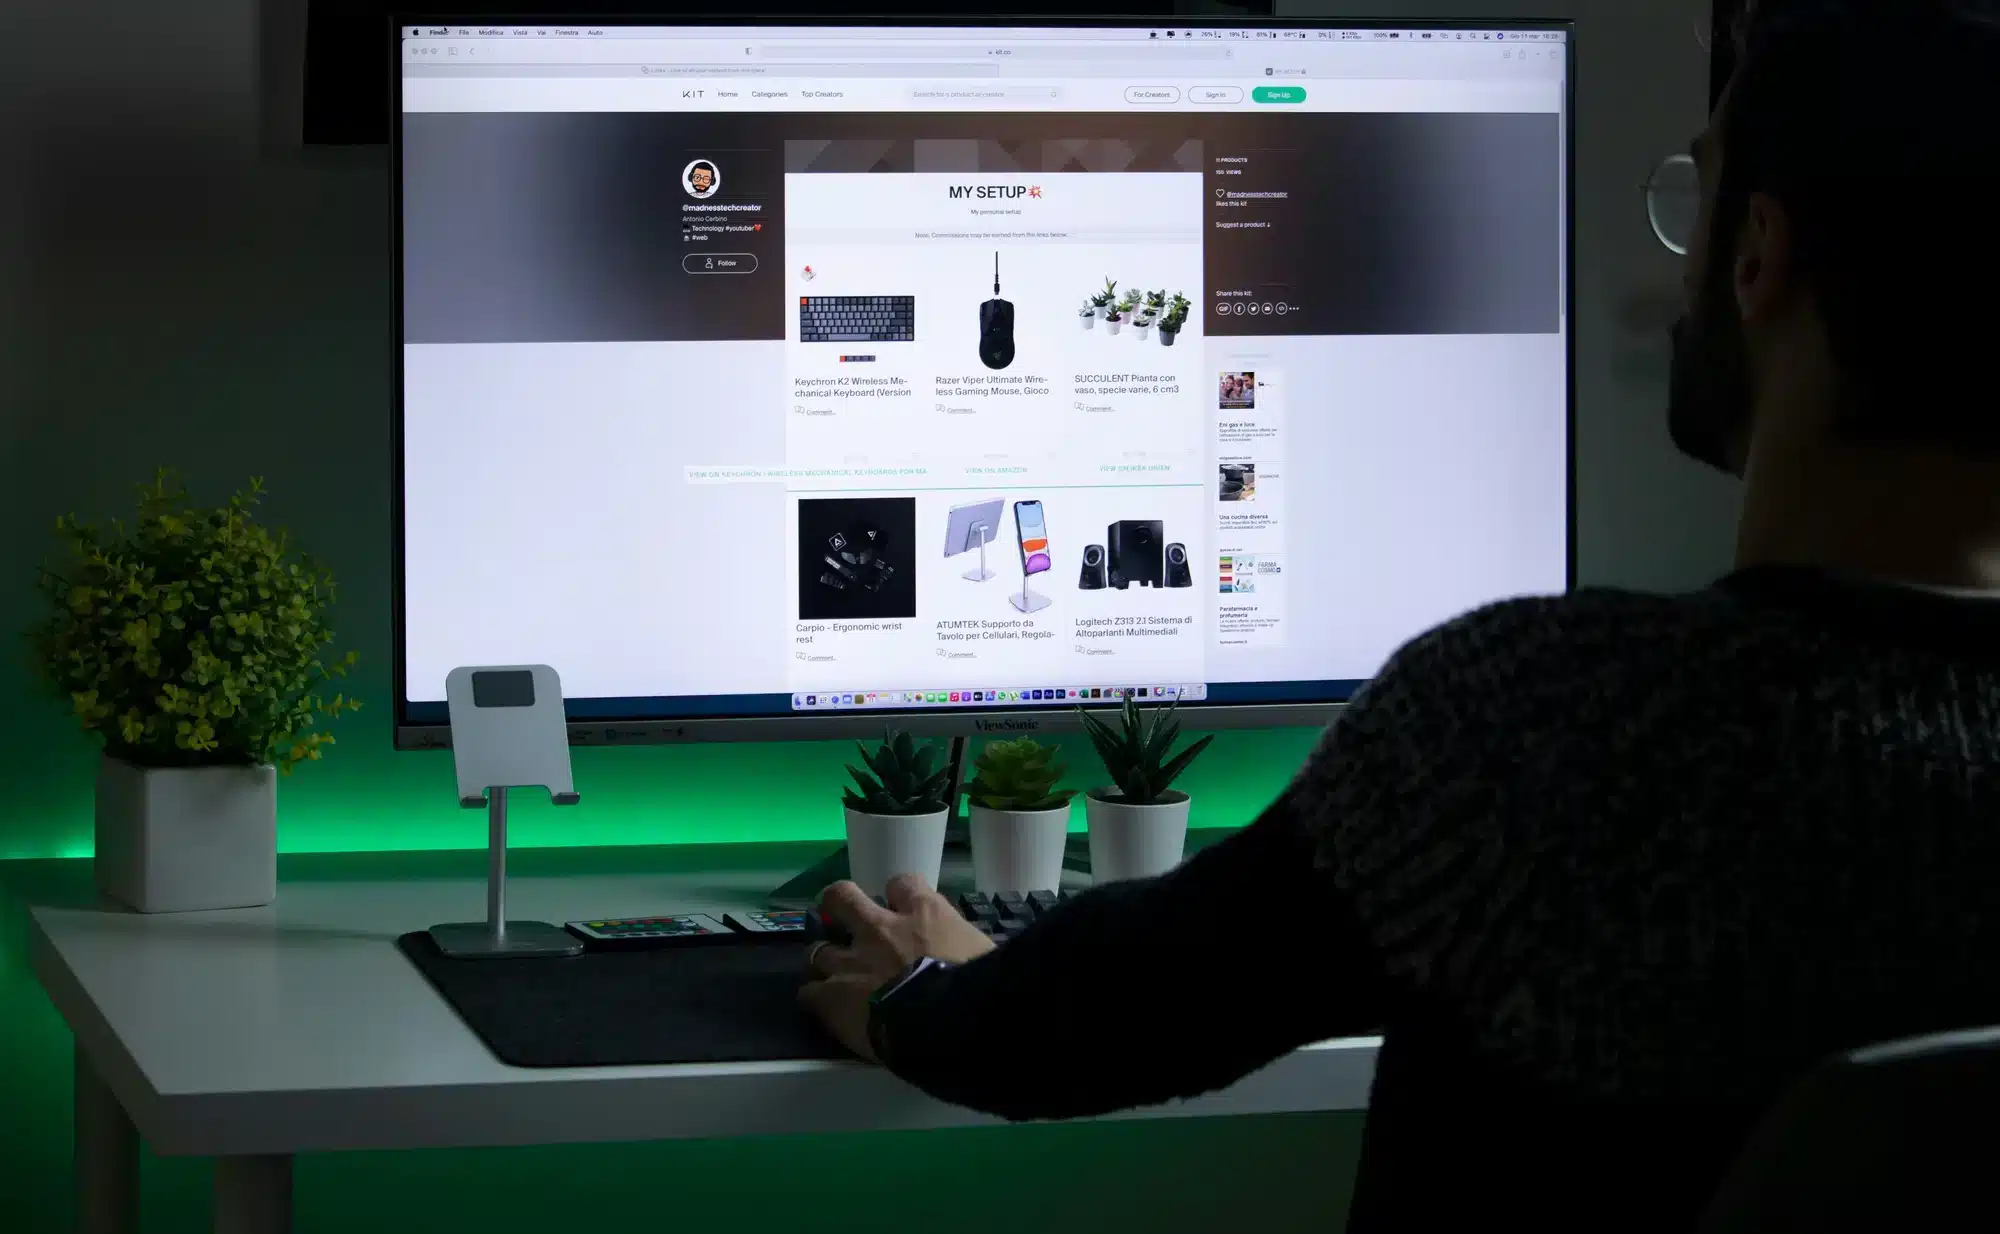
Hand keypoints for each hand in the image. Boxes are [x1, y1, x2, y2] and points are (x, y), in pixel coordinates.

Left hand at [798, 873, 996, 1060]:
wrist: (949, 1023)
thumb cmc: (980, 986)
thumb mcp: (983, 952)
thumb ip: (963, 944)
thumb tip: (969, 952)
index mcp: (923, 913)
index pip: (903, 883)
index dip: (900, 894)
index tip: (902, 904)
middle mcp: (880, 928)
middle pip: (842, 897)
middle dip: (839, 904)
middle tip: (843, 916)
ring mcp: (851, 962)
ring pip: (818, 950)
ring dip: (825, 960)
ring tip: (831, 973)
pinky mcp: (832, 997)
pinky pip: (809, 993)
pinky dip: (815, 998)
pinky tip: (822, 1006)